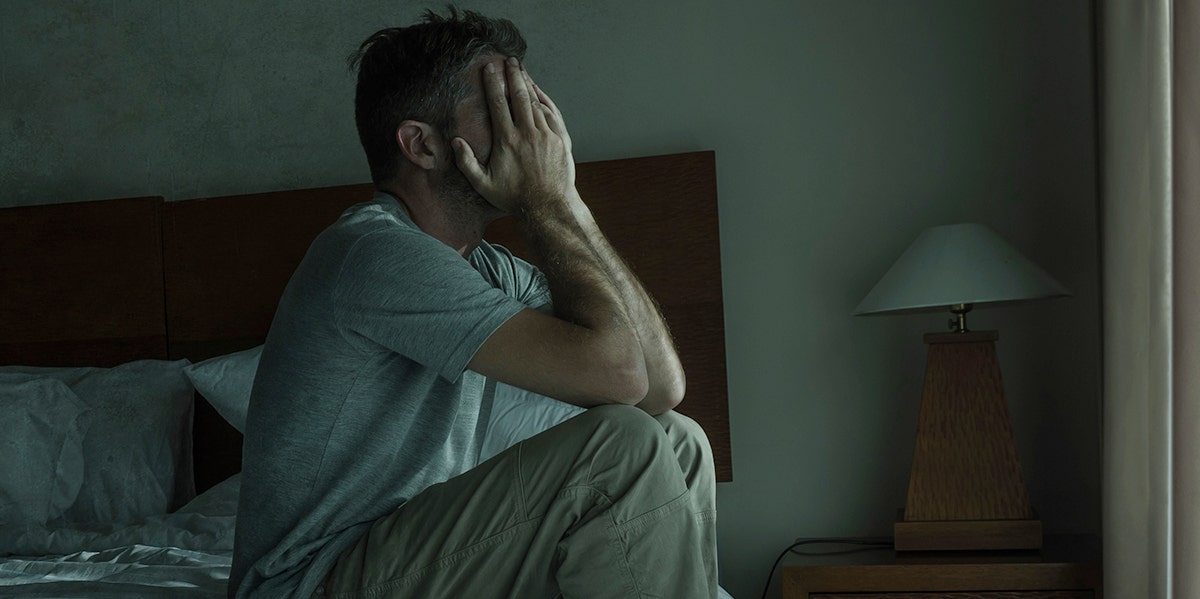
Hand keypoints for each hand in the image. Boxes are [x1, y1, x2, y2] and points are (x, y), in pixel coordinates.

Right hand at [453, 57, 575, 212]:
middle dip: (513, 75)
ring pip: (536, 102)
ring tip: (521, 71)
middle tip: (509, 60)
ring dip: (528, 84)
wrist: (547, 207)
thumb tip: (456, 141)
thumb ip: (466, 162)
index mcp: (507, 139)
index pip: (498, 103)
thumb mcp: (483, 184)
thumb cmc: (513, 197)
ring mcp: (546, 134)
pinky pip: (552, 113)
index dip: (493, 83)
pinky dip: (544, 99)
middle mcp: (527, 132)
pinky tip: (538, 92)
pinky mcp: (561, 139)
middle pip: (519, 95)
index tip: (489, 68)